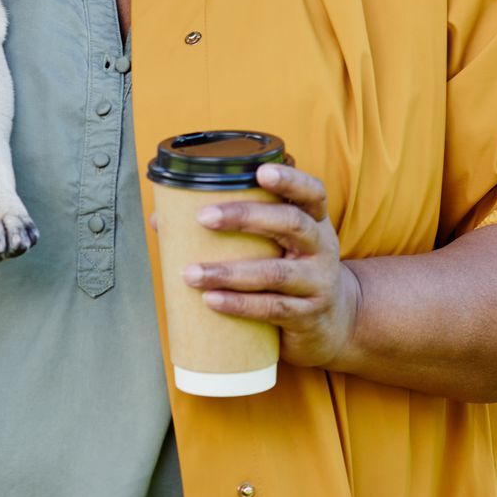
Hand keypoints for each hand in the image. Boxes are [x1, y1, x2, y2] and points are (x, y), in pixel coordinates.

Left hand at [179, 163, 361, 370]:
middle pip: (291, 223)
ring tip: (191, 273)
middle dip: (246, 217)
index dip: (290, 180)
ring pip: (276, 272)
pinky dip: (240, 304)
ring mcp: (317, 282)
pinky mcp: (308, 316)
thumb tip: (163, 219)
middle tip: (204, 217)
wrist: (333, 324)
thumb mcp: (277, 245)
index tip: (261, 172)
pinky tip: (212, 300)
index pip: (312, 192)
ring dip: (230, 272)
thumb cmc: (291, 272)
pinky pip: (273, 308)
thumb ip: (233, 228)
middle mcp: (322, 247)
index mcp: (314, 221)